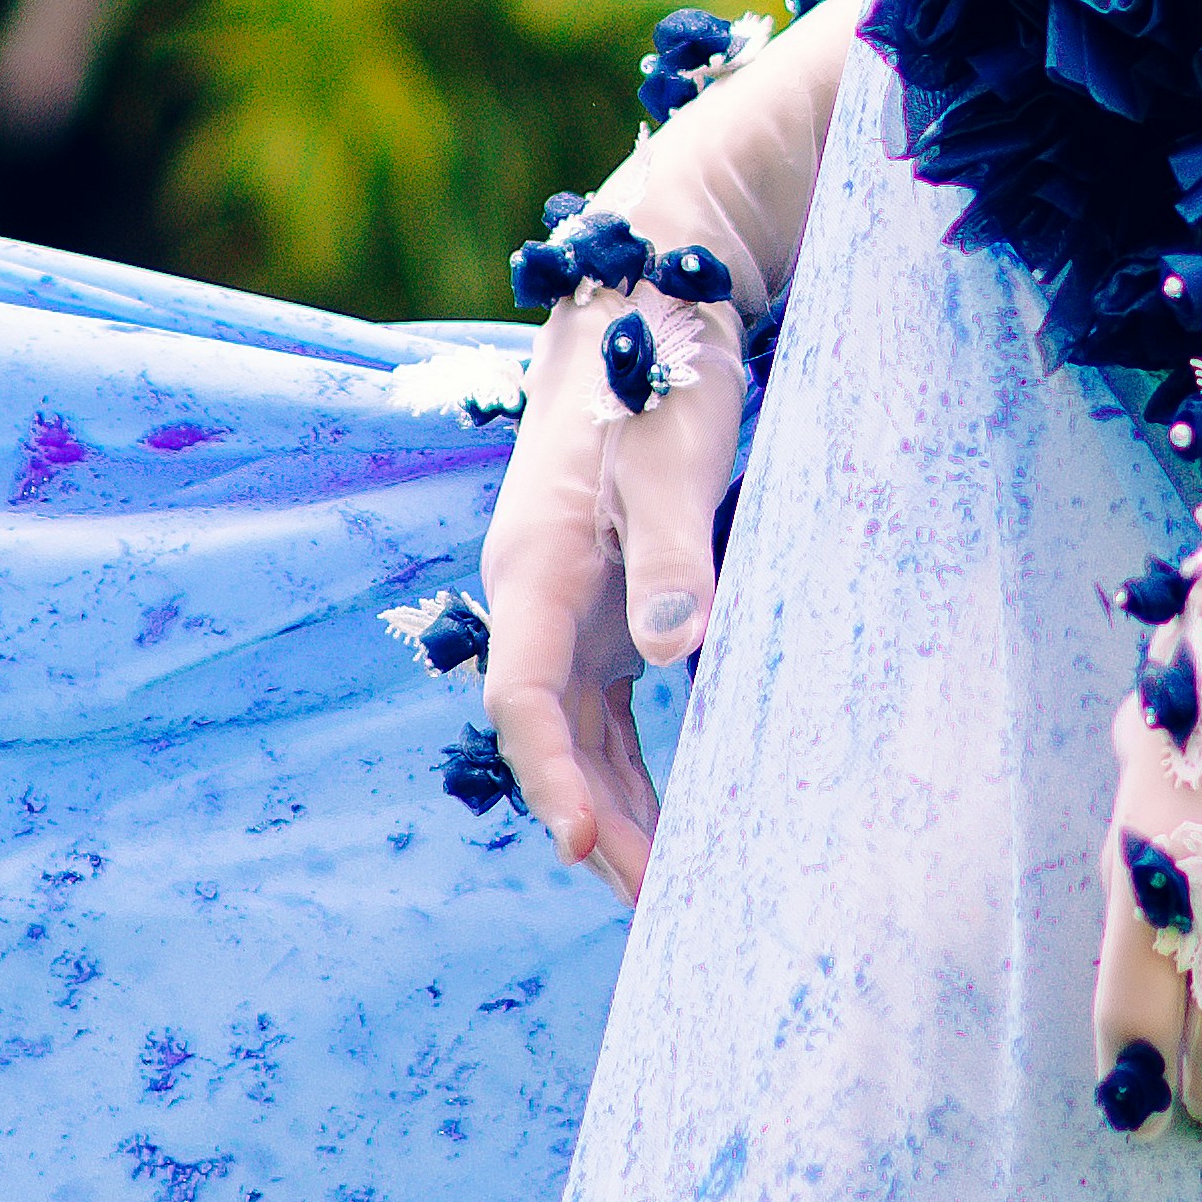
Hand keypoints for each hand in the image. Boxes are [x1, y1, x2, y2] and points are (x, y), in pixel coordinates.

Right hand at [478, 228, 749, 898]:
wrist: (650, 295)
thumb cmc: (660, 366)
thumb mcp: (674, 452)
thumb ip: (676, 551)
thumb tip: (678, 653)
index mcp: (536, 562)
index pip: (523, 695)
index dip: (550, 775)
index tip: (583, 844)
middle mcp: (540, 591)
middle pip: (550, 732)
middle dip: (594, 820)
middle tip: (650, 906)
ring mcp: (572, 597)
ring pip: (580, 728)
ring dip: (617, 803)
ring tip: (662, 890)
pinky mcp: (608, 594)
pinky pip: (610, 702)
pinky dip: (634, 761)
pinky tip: (670, 816)